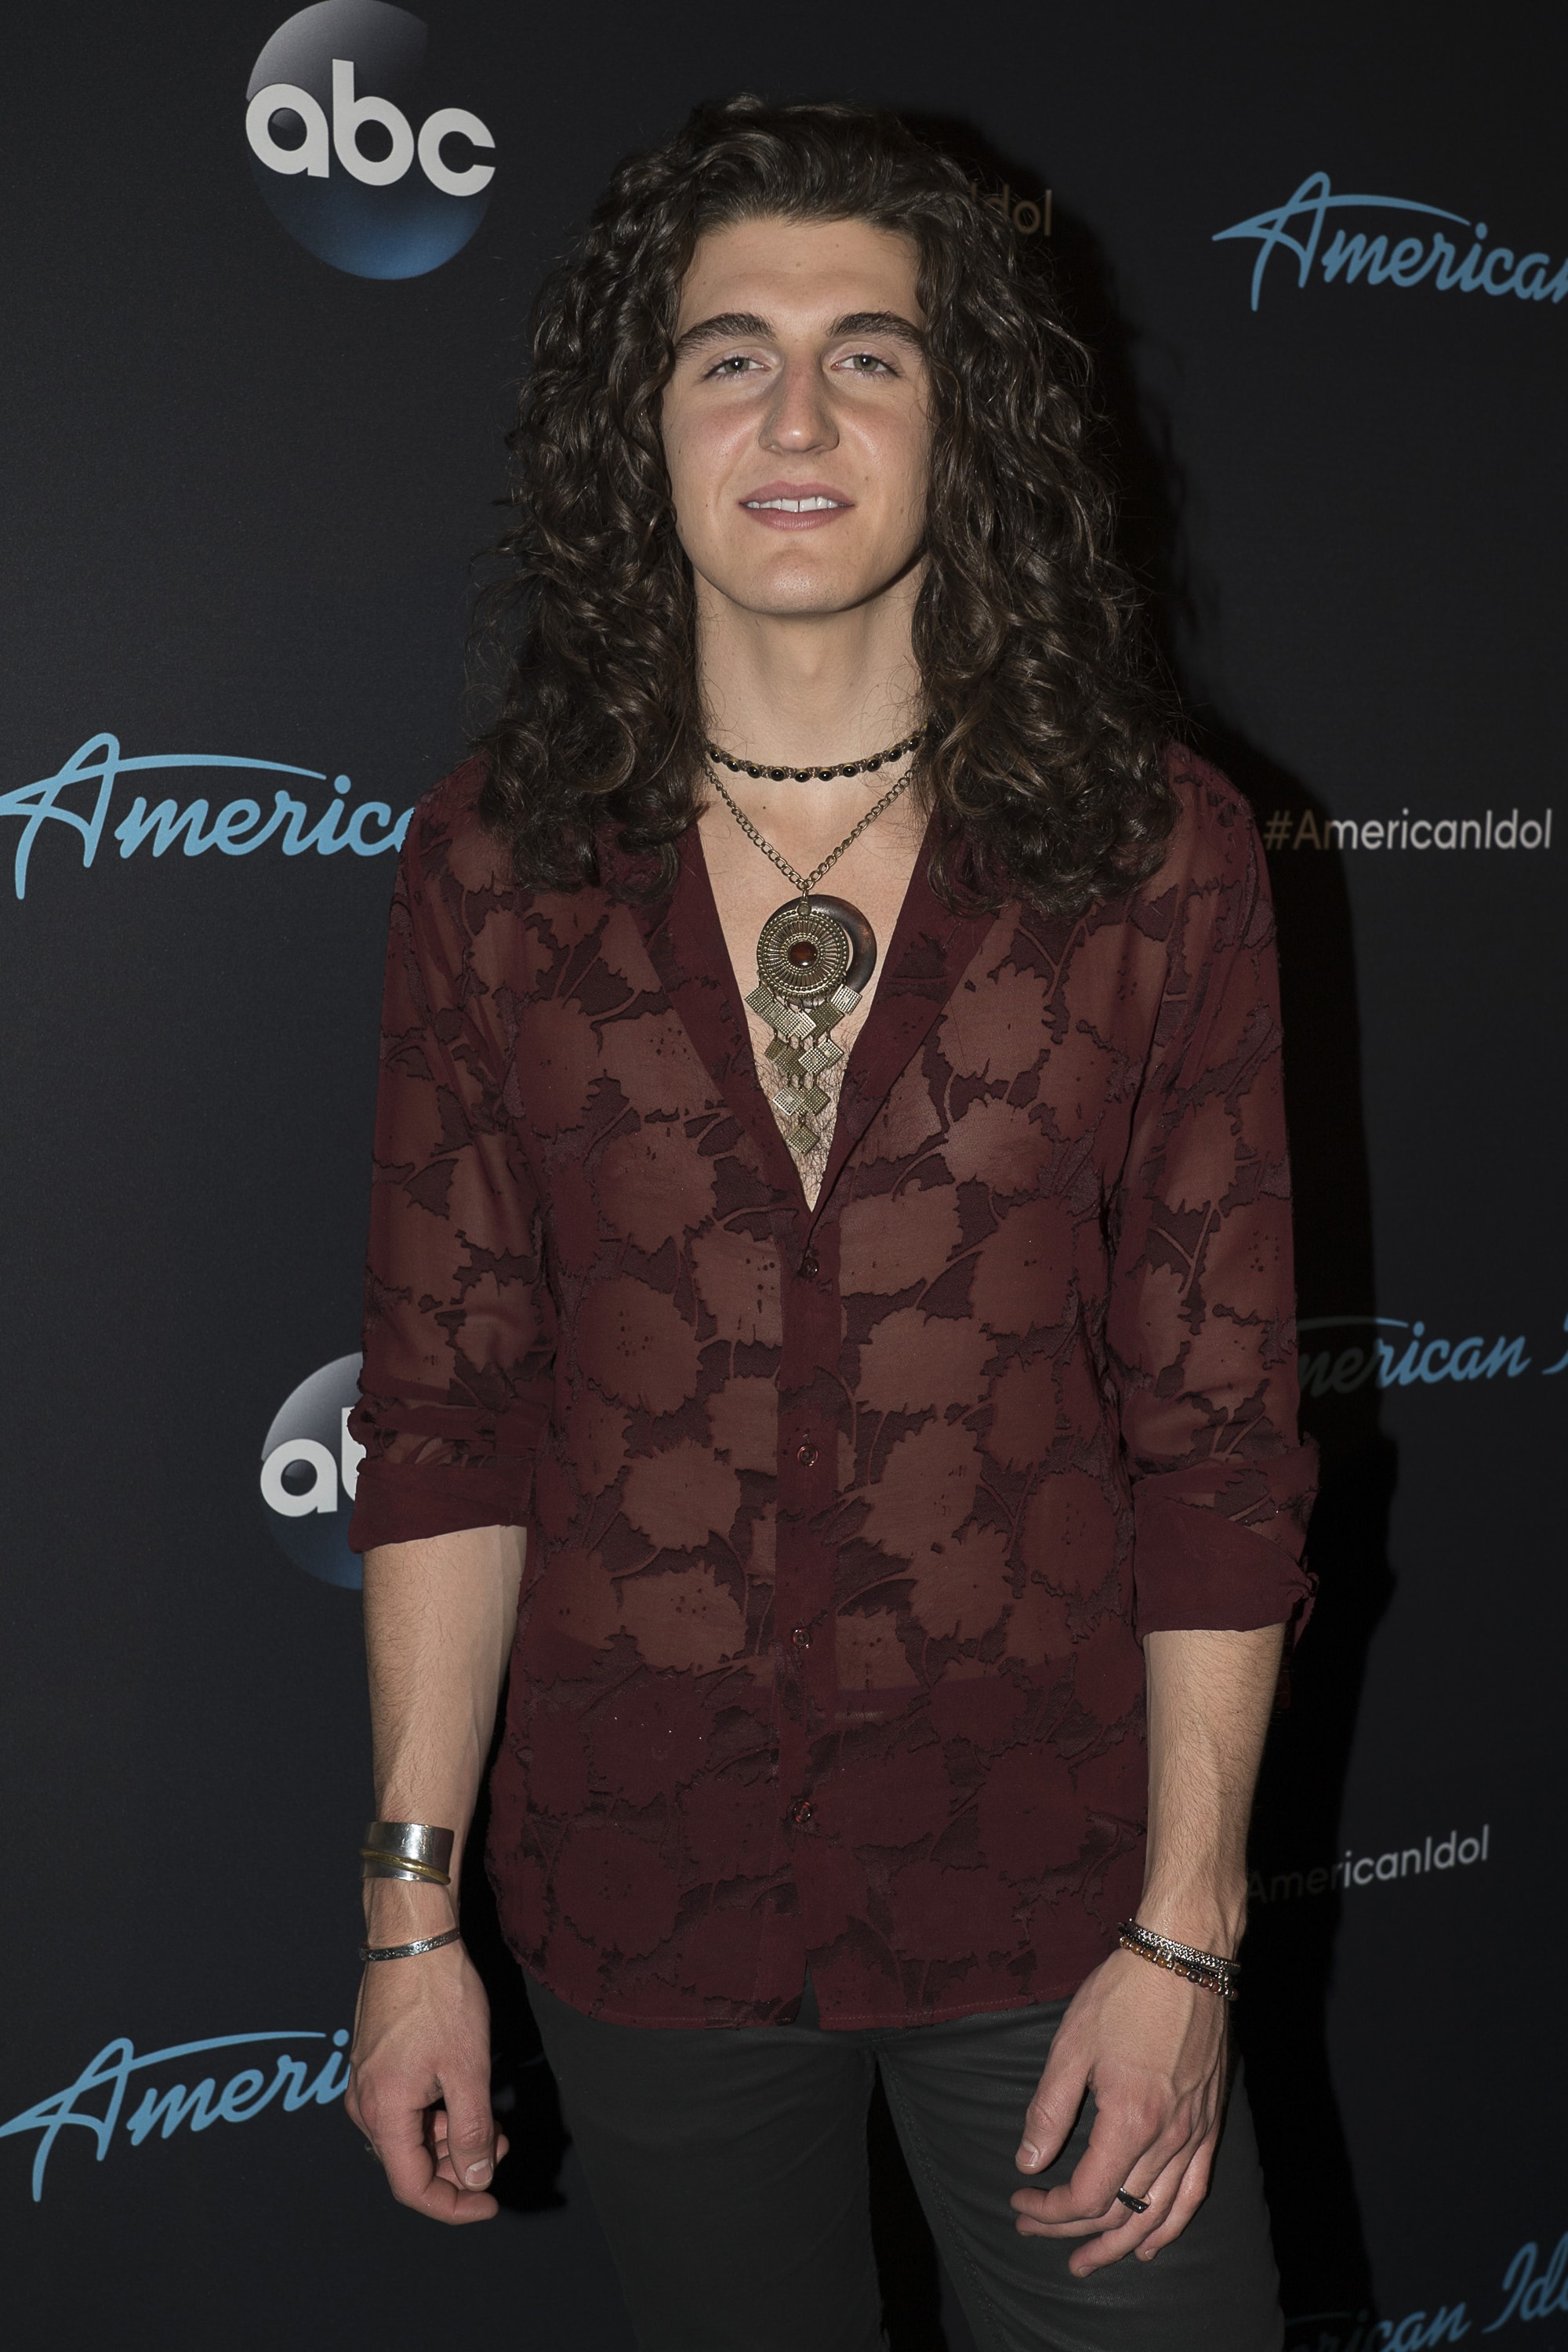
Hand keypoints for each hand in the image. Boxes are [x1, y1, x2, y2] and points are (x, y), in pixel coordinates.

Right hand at [346, 1934, 508, 2223]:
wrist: (412, 1937)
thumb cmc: (439, 1997)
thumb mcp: (468, 2069)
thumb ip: (472, 2132)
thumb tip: (475, 2180)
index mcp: (383, 2113)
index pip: (412, 2187)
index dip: (453, 2205)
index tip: (491, 2202)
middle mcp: (365, 2105)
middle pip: (410, 2163)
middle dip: (459, 2164)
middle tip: (501, 2143)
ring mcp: (366, 2082)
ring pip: (408, 2134)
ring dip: (451, 2136)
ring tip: (493, 2118)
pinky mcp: (374, 2062)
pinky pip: (404, 2107)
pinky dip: (436, 2112)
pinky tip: (465, 2095)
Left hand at [1010, 1948, 1227, 2273]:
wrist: (1185, 1958)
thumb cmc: (1124, 1994)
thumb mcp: (1072, 2045)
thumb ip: (1049, 2110)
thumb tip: (1028, 2163)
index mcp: (1130, 2122)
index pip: (1087, 2195)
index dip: (1049, 2210)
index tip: (1020, 2201)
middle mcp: (1168, 2138)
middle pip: (1119, 2212)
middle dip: (1072, 2232)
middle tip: (1036, 2233)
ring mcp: (1195, 2133)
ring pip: (1158, 2213)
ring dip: (1120, 2244)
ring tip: (1089, 2261)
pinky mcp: (1210, 2123)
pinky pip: (1195, 2191)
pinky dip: (1172, 2225)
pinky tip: (1152, 2242)